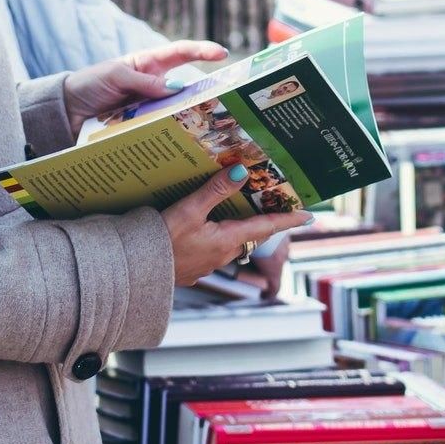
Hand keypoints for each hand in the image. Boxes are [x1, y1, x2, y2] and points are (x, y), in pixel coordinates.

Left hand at [61, 40, 226, 136]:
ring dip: (189, 118)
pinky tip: (181, 144)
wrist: (66, 112)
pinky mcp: (142, 127)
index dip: (203, 51)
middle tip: (226, 98)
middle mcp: (154, 86)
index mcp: (148, 65)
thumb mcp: (115, 76)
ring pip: (177, 111)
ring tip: (206, 126)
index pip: (181, 53)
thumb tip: (175, 87)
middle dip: (206, 92)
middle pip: (186, 87)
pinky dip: (171, 135)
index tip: (223, 54)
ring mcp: (150, 108)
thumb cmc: (89, 84)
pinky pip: (161, 130)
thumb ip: (143, 80)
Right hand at [163, 168, 312, 287]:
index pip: (266, 226)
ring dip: (238, 228)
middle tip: (274, 205)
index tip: (309, 215)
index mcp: (227, 240)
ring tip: (238, 212)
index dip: (288, 219)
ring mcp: (208, 264)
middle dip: (263, 220)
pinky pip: (212, 249)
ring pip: (231, 243)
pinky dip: (216, 236)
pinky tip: (204, 228)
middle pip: (250, 235)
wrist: (135, 271)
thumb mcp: (188, 210)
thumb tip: (241, 172)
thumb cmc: (161, 241)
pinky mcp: (192, 268)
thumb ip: (215, 190)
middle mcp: (223, 255)